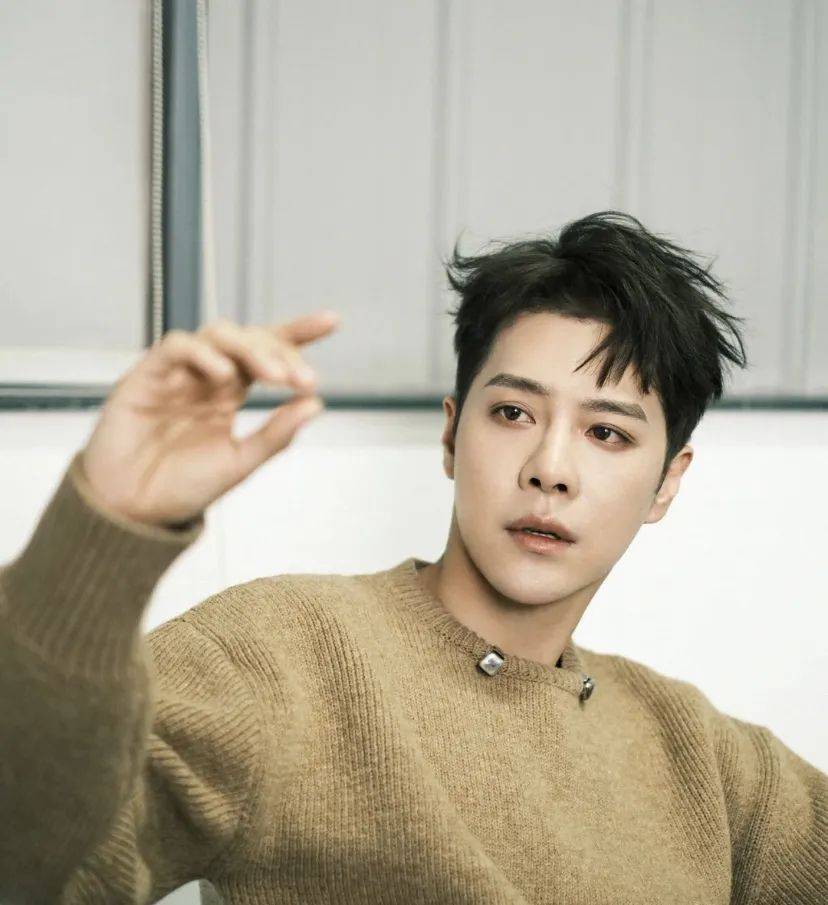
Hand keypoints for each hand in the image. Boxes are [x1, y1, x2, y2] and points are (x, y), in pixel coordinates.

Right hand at [79, 312, 339, 527]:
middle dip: (280, 353)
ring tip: (272, 376)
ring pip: (217, 335)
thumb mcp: (240, 464)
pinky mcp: (147, 375)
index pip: (268, 353)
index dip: (298, 333)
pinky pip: (176, 347)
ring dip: (250, 350)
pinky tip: (223, 375)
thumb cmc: (181, 488)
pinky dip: (203, 354)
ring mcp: (178, 374)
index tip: (332, 322)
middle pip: (249, 340)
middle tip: (301, 379)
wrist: (132, 511)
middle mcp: (206, 378)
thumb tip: (316, 404)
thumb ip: (276, 435)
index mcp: (229, 394)